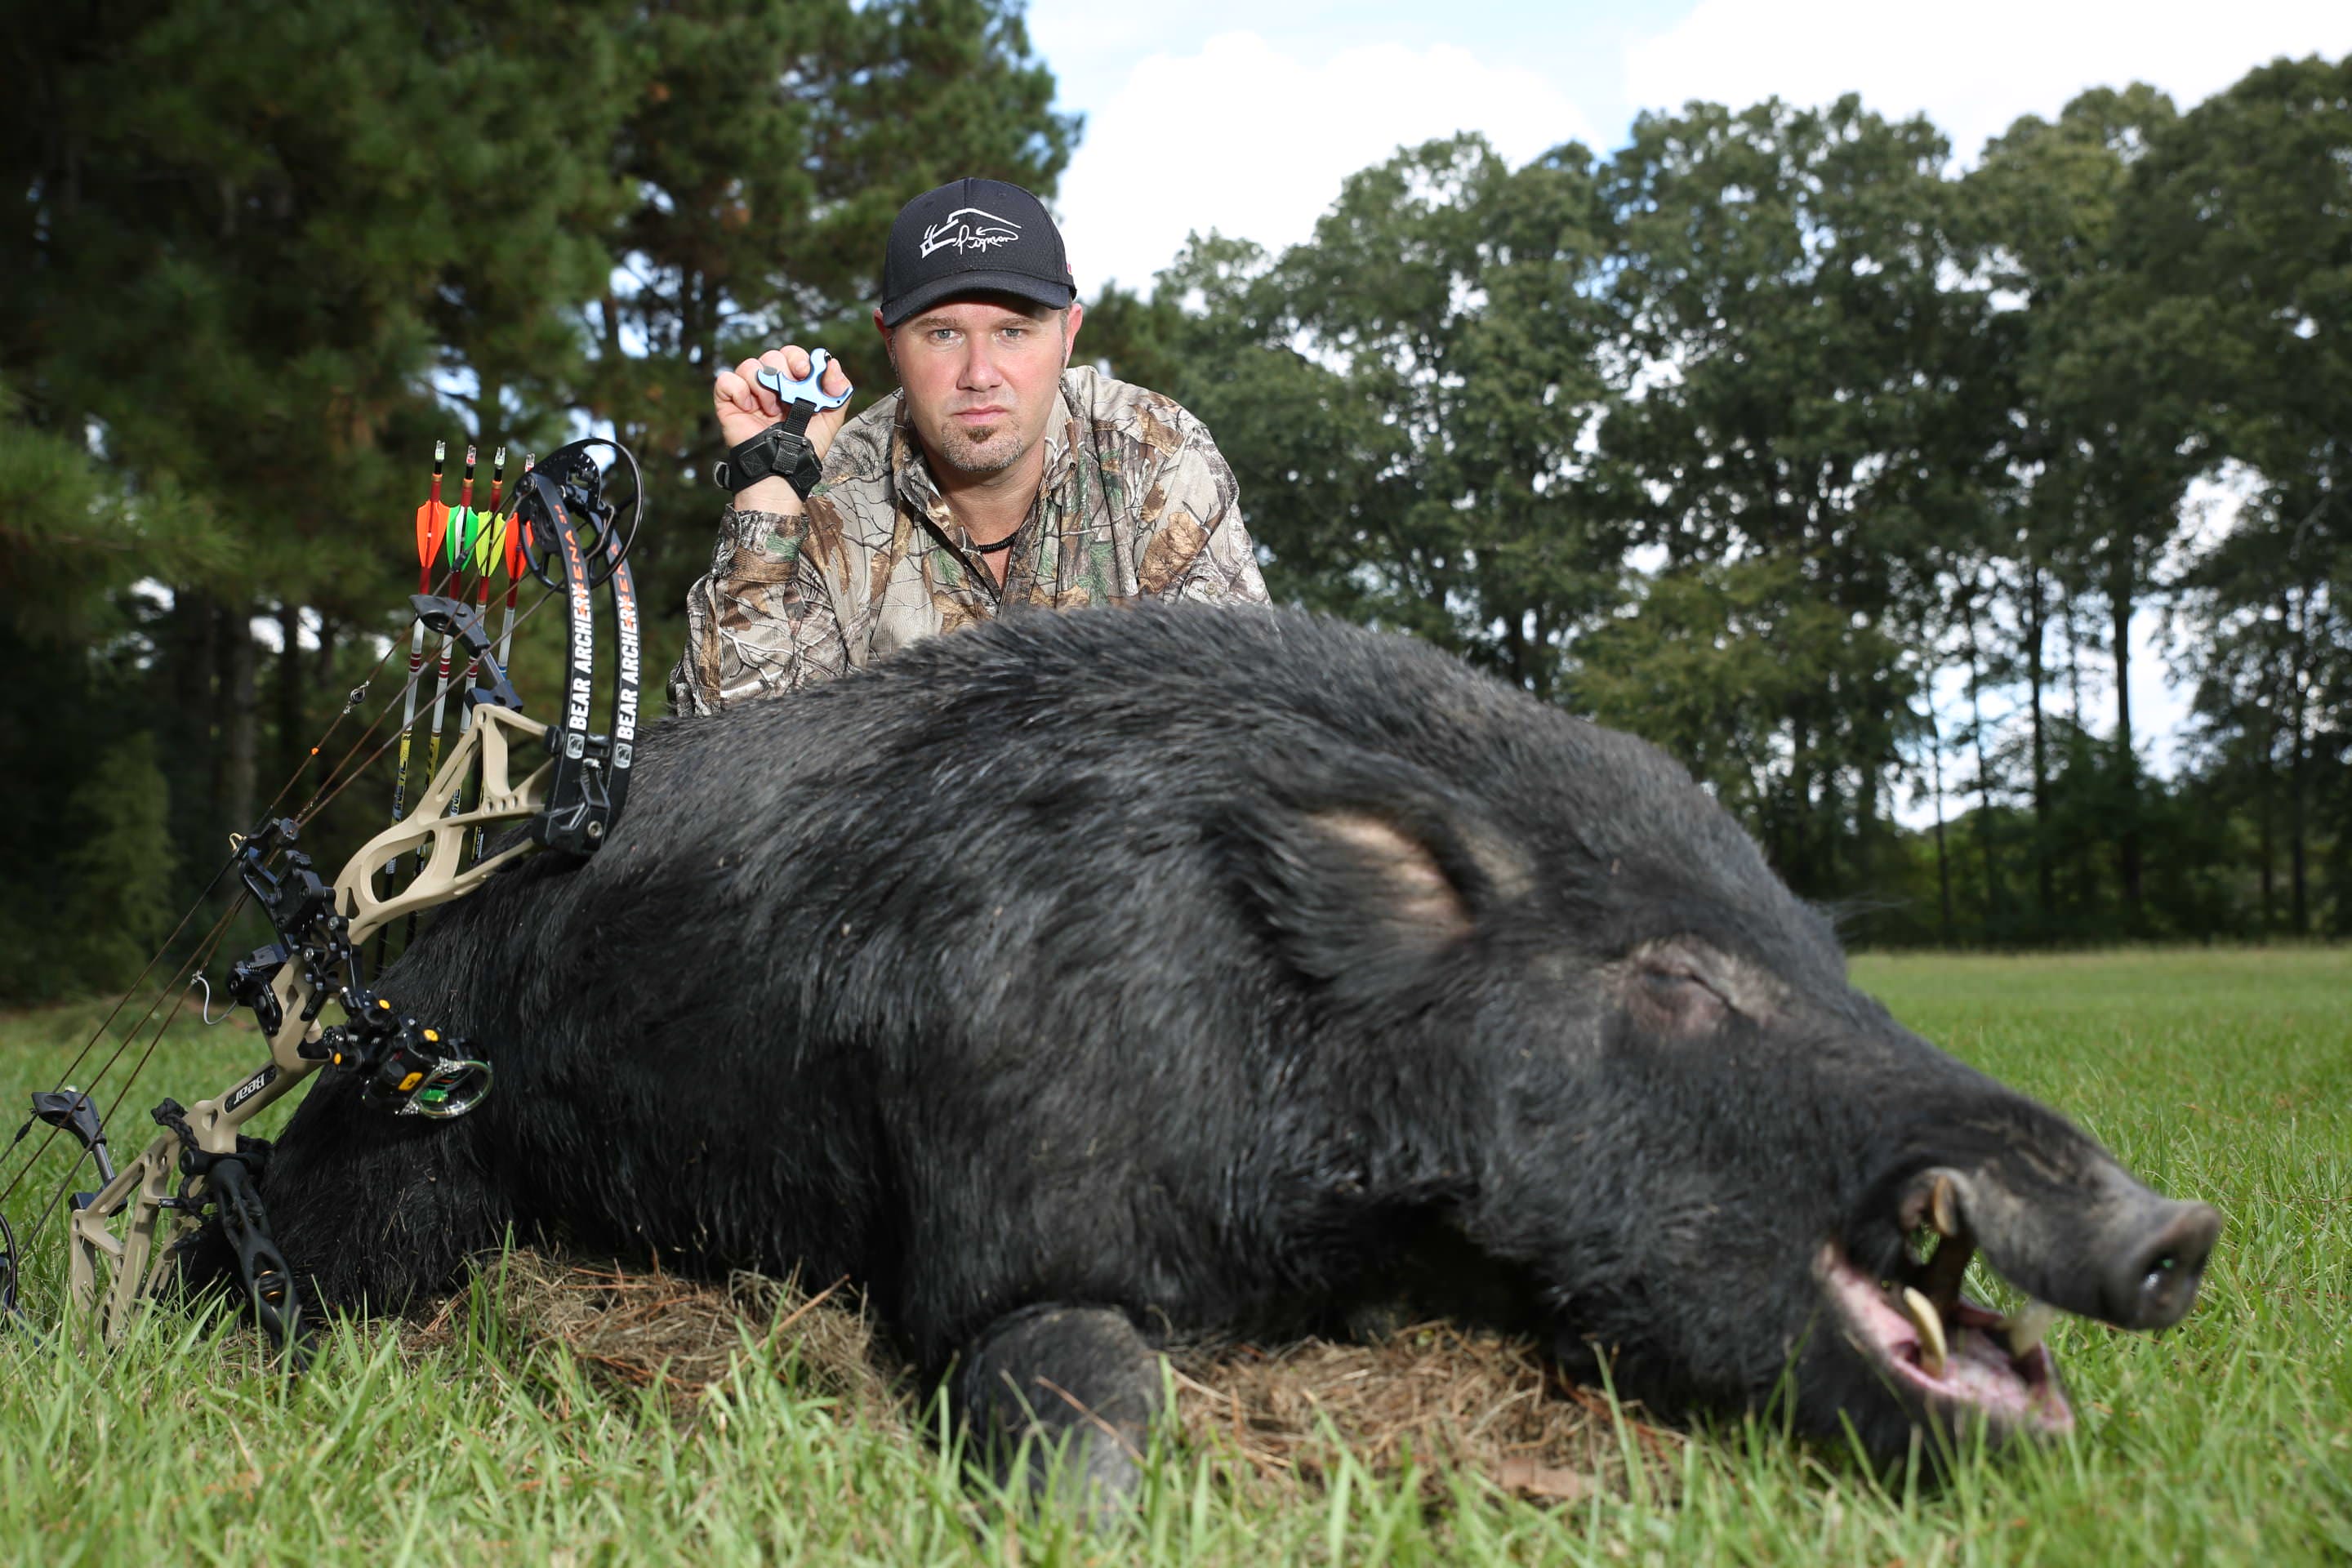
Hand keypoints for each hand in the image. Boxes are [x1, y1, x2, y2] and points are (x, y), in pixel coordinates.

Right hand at [713, 345, 853, 455]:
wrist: (783, 468)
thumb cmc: (804, 446)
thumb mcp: (831, 419)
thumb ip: (839, 391)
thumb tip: (832, 363)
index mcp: (792, 384)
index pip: (791, 355)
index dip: (797, 358)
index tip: (804, 372)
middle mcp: (770, 385)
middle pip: (771, 356)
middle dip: (781, 372)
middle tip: (787, 396)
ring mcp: (748, 393)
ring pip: (749, 365)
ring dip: (763, 386)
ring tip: (771, 411)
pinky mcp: (729, 403)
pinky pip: (725, 380)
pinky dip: (737, 390)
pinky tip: (749, 408)